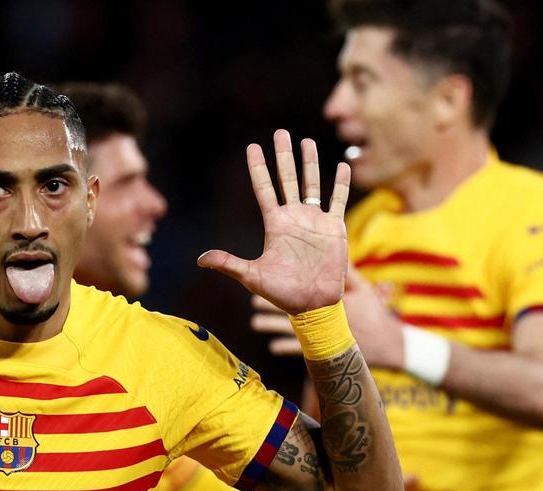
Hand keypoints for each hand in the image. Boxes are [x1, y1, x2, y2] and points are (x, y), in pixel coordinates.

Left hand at [199, 130, 350, 314]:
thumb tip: (200, 259)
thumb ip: (229, 264)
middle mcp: (294, 217)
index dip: (258, 168)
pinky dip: (340, 184)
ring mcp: (315, 221)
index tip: (252, 147)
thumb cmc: (282, 293)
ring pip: (312, 183)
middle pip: (287, 179)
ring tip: (306, 141)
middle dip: (284, 156)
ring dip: (310, 163)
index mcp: (275, 224)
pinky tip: (341, 166)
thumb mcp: (252, 277)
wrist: (312, 305)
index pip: (264, 189)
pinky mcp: (334, 228)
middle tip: (280, 133)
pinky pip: (338, 201)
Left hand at [249, 266, 404, 368]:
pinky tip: (272, 347)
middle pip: (290, 311)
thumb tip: (334, 250)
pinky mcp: (323, 351)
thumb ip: (346, 272)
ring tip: (255, 322)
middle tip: (254, 302)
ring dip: (271, 327)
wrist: (388, 346)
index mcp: (331, 301)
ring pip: (288, 331)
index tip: (271, 281)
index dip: (286, 288)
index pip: (303, 292)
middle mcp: (323, 318)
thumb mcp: (363, 290)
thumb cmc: (373, 314)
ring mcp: (322, 336)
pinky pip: (298, 351)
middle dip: (271, 306)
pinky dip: (284, 348)